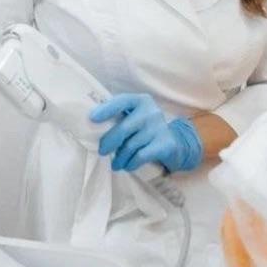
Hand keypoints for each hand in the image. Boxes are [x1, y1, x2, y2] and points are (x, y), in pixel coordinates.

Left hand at [89, 93, 203, 172]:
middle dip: (109, 142)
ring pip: (130, 146)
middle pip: (123, 128)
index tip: (92, 118)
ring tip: (116, 164)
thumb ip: (119, 117)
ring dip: (119, 157)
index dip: (106, 109)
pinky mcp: (165, 145)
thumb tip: (93, 127)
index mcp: (141, 101)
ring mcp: (159, 128)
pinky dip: (131, 163)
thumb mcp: (135, 117)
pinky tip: (127, 166)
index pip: (122, 101)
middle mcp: (151, 112)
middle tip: (102, 151)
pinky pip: (141, 156)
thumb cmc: (146, 129)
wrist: (174, 143)